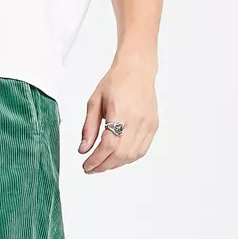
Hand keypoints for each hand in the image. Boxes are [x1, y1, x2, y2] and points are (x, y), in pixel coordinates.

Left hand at [78, 58, 158, 173]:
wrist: (137, 70)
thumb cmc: (116, 82)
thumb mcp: (94, 102)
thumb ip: (89, 128)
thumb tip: (84, 149)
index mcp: (119, 111)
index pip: (108, 145)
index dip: (96, 160)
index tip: (86, 166)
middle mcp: (136, 120)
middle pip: (120, 154)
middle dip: (104, 165)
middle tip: (91, 168)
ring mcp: (147, 124)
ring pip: (131, 155)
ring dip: (116, 164)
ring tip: (103, 164)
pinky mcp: (153, 126)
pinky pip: (141, 150)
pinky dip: (128, 158)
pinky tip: (117, 158)